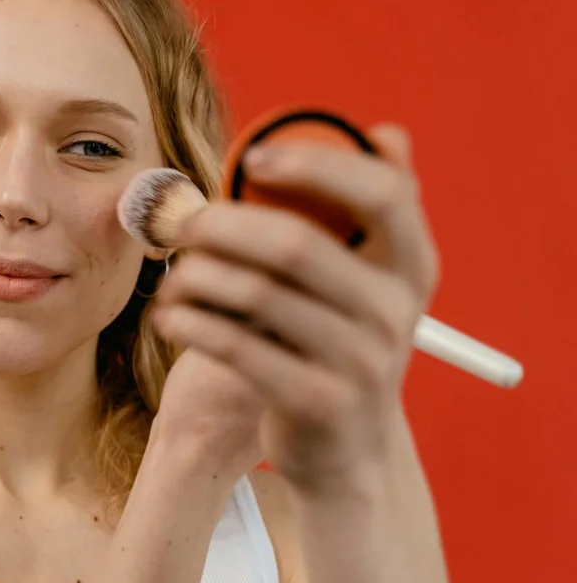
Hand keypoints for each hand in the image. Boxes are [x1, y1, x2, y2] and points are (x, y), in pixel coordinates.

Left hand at [152, 124, 438, 493]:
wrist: (344, 449)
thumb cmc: (336, 341)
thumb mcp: (366, 283)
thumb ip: (368, 214)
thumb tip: (388, 133)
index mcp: (412, 265)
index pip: (383, 194)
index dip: (318, 165)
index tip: (252, 157)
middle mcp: (396, 311)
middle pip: (297, 245)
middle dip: (223, 225)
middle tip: (179, 222)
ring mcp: (362, 362)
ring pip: (257, 295)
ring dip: (197, 276)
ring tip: (172, 275)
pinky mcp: (319, 403)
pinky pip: (238, 347)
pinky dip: (192, 323)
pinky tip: (170, 314)